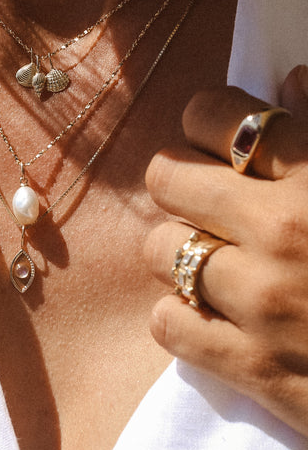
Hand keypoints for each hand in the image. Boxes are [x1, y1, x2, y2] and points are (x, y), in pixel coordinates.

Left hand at [144, 65, 307, 437]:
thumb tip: (291, 81)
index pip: (217, 115)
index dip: (206, 121)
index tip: (220, 139)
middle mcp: (285, 230)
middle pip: (167, 177)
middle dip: (180, 183)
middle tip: (208, 201)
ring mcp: (263, 302)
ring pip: (158, 250)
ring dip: (180, 253)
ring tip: (220, 263)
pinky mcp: (253, 367)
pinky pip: (166, 323)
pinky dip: (181, 318)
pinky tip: (215, 317)